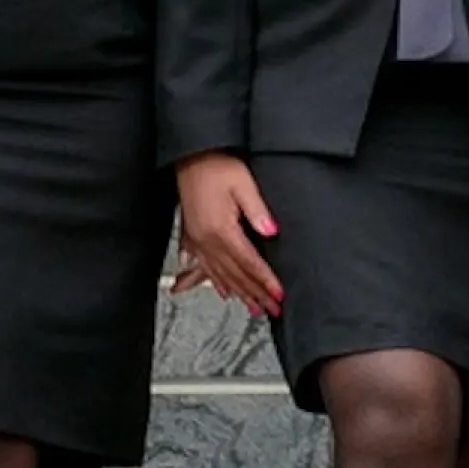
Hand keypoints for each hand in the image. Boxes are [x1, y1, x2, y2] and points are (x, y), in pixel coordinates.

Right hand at [172, 151, 281, 317]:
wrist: (189, 157)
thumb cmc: (215, 166)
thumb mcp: (243, 183)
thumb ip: (258, 210)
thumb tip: (272, 232)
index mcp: (220, 229)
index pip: (249, 263)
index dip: (266, 281)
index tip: (279, 295)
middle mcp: (207, 240)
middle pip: (236, 275)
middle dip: (256, 294)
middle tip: (272, 309)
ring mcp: (198, 241)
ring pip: (221, 276)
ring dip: (240, 294)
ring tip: (255, 309)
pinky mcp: (193, 237)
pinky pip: (205, 268)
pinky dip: (218, 283)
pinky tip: (225, 292)